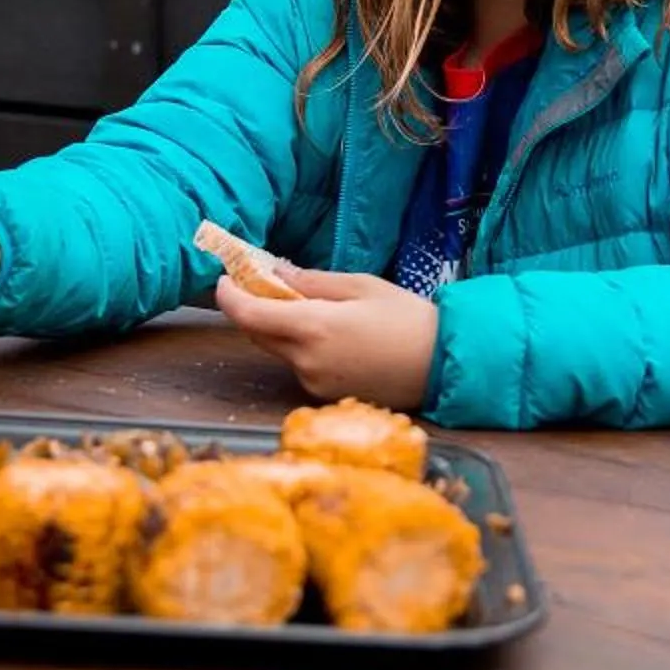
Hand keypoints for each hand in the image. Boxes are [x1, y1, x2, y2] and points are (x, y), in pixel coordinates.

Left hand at [216, 266, 438, 409]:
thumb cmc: (408, 319)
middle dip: (254, 309)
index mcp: (313, 329)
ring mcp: (314, 383)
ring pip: (281, 350)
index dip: (228, 296)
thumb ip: (312, 282)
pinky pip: (301, 366)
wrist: (444, 366)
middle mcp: (306, 361)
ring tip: (312, 307)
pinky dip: (303, 347)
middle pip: (258, 334)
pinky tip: (332, 335)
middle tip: (262, 284)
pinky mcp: (326, 396)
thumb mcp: (361, 286)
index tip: (225, 279)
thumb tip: (276, 274)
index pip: (248, 315)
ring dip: (282, 329)